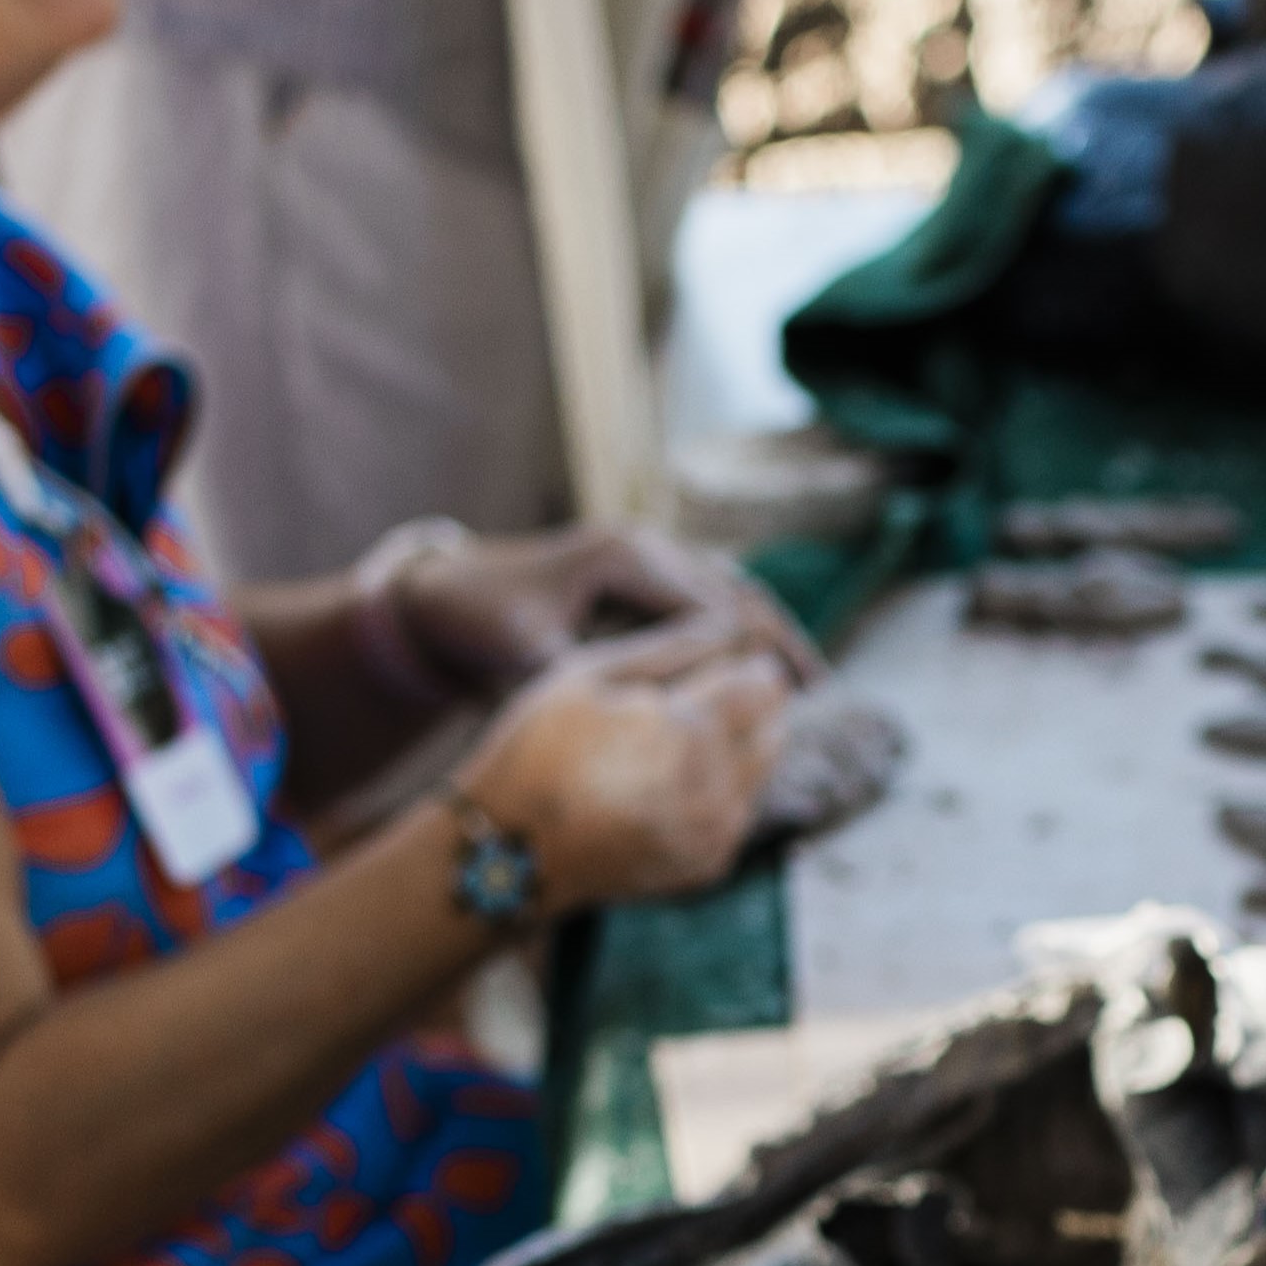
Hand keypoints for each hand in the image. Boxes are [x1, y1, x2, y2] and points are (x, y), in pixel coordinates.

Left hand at [398, 522, 818, 698]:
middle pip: (737, 590)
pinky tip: (764, 668)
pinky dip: (742, 628)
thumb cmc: (481, 624)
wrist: (443, 594)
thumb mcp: (526, 659)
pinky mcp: (642, 573)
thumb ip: (583, 682)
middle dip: (779, 641)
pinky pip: (710, 594)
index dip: (750, 654)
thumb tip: (638, 720)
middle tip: (821, 693)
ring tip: (811, 681)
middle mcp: (646, 545)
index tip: (780, 700)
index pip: (713, 606)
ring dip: (770, 632)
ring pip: (732, 588)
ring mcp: (647, 554)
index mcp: (625, 556)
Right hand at [458, 615, 789, 907]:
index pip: (764, 682)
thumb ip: (671, 645)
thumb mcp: (588, 673)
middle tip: (698, 691)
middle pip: (776, 724)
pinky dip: (722, 785)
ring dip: (740, 743)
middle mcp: (715, 790)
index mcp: (688, 733)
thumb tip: (734, 625)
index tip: (719, 653)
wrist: (509, 853)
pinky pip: (742, 808)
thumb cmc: (538, 749)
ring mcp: (715, 834)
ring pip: (765, 767)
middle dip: (749, 700)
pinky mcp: (709, 864)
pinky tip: (669, 776)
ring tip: (679, 732)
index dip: (746, 659)